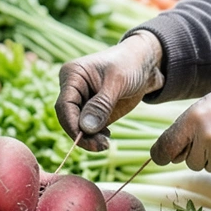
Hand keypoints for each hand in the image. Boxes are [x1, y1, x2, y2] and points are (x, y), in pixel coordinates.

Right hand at [56, 33, 164, 150]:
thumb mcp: (117, 81)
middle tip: (102, 146)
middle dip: (82, 135)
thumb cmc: (130, 64)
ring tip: (106, 144)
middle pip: (69, 118)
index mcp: (72, 75)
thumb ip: (101, 104)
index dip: (72, 124)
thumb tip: (85, 128)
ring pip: (78, 127)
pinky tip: (107, 138)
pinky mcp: (93, 112)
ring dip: (89, 139)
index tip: (85, 139)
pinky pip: (88, 130)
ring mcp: (83, 102)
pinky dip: (95, 137)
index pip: (64, 105)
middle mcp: (73, 89)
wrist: (147, 65)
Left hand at [150, 75, 210, 172]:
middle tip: (210, 136)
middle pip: (188, 161)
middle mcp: (204, 136)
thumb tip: (170, 154)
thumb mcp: (204, 105)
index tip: (161, 157)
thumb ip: (186, 127)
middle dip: (195, 152)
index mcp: (192, 118)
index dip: (160, 155)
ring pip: (205, 166)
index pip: (165, 147)